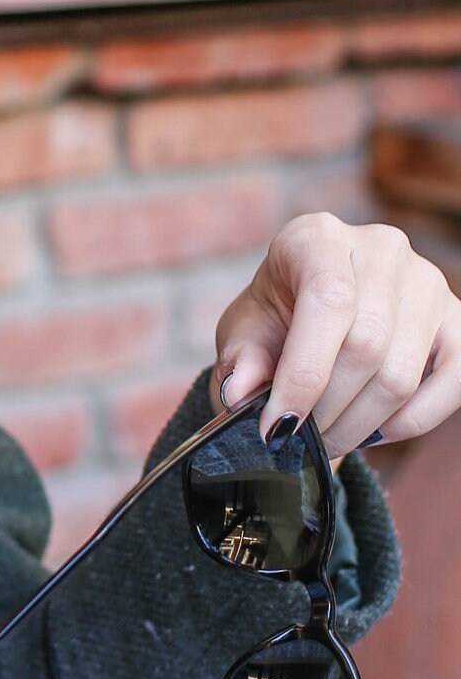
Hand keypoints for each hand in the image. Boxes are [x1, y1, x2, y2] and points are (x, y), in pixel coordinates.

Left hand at [214, 213, 460, 453]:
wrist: (314, 320)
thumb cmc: (277, 322)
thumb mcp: (245, 333)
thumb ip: (241, 359)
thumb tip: (240, 391)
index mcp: (318, 236)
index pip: (327, 300)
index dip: (304, 372)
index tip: (276, 426)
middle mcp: (381, 248)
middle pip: (367, 344)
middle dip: (327, 409)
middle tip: (298, 441)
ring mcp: (427, 282)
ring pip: (402, 374)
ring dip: (360, 423)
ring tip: (327, 438)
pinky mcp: (458, 320)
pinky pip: (451, 385)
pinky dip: (408, 423)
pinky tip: (372, 431)